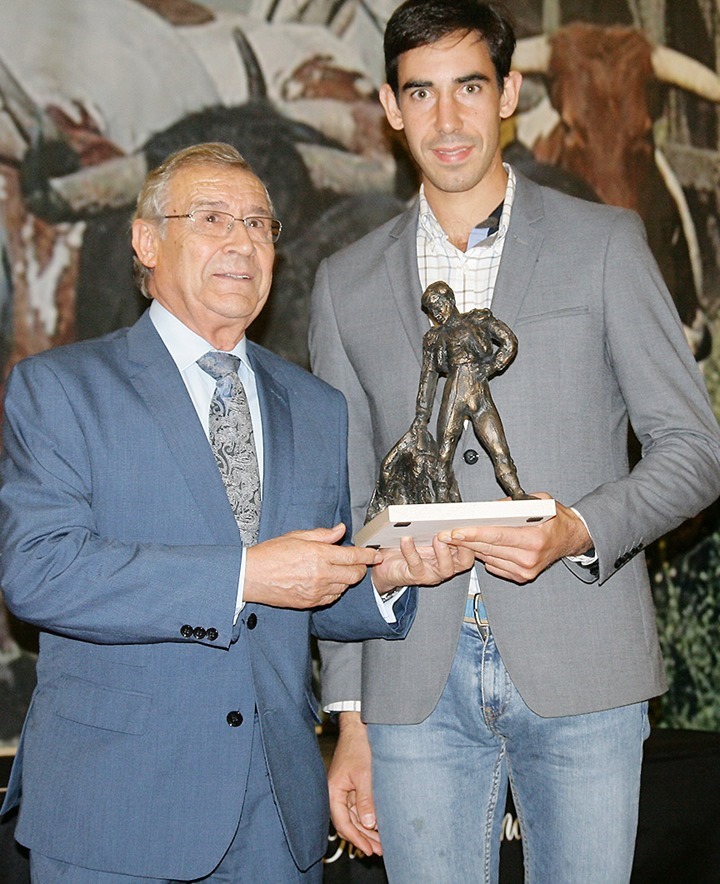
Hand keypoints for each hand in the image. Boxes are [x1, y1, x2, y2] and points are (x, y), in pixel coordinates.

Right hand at [244, 524, 378, 607]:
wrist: (251, 577)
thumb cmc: (271, 554)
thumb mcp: (297, 536)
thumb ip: (323, 535)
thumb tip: (340, 530)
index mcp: (319, 555)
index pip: (353, 556)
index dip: (368, 556)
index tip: (374, 555)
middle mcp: (321, 575)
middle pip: (354, 575)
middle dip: (360, 569)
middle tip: (357, 563)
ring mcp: (316, 591)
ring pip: (345, 587)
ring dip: (346, 579)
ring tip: (337, 570)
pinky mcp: (310, 602)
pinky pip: (332, 597)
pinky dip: (335, 590)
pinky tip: (327, 581)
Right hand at [328, 712, 382, 855]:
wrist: (359, 726)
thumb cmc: (359, 746)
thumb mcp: (364, 774)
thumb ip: (365, 800)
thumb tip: (368, 824)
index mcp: (333, 791)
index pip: (342, 823)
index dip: (356, 838)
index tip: (369, 849)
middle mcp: (335, 793)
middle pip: (348, 822)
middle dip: (363, 838)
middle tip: (379, 850)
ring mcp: (343, 790)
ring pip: (353, 816)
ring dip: (366, 829)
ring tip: (381, 843)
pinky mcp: (351, 785)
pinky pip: (357, 807)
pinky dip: (367, 817)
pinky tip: (378, 825)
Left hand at [372, 534, 474, 595]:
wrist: (387, 566)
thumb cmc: (407, 549)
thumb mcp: (424, 534)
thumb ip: (435, 524)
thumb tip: (446, 509)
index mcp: (451, 554)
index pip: (470, 548)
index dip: (472, 538)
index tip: (469, 524)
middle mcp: (445, 565)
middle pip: (465, 561)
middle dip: (463, 546)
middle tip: (454, 532)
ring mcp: (432, 573)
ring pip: (446, 568)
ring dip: (443, 552)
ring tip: (437, 537)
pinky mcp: (416, 576)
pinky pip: (416, 564)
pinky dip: (411, 550)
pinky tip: (406, 539)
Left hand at [439, 494, 591, 583]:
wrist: (570, 538)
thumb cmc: (555, 519)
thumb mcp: (538, 501)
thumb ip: (513, 503)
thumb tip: (488, 508)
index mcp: (535, 538)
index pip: (497, 536)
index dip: (474, 534)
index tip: (455, 532)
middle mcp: (530, 558)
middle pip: (488, 548)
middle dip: (464, 540)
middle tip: (445, 533)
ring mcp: (525, 571)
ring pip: (488, 558)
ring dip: (472, 548)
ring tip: (457, 538)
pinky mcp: (521, 577)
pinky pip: (494, 566)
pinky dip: (484, 556)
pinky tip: (477, 547)